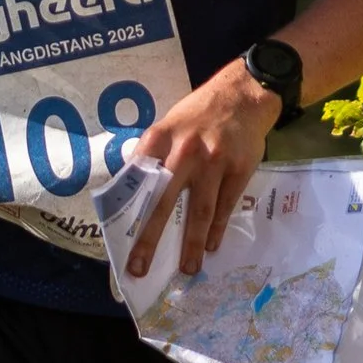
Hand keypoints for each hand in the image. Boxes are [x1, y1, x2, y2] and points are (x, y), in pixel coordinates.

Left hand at [126, 57, 281, 278]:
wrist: (244, 94)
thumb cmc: (200, 114)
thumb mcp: (169, 123)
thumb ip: (153, 153)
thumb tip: (132, 185)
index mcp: (160, 137)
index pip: (136, 178)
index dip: (126, 209)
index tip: (118, 238)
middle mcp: (184, 150)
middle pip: (163, 200)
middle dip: (150, 237)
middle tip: (139, 268)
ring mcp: (214, 160)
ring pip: (199, 209)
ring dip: (190, 242)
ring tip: (186, 268)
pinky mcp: (239, 169)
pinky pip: (225, 205)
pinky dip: (217, 228)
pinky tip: (210, 246)